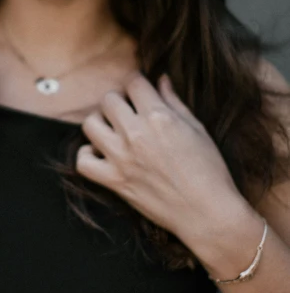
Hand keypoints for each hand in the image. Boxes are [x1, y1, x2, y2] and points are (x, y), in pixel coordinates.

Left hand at [76, 72, 244, 245]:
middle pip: (108, 99)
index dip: (137, 82)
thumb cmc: (209, 170)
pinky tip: (102, 153)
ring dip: (100, 123)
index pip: (134, 82)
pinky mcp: (114, 181)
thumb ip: (174, 101)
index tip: (140, 90)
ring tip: (113, 129)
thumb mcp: (197, 129)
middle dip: (119, 100)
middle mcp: (136, 134)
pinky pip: (83, 162)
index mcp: (159, 117)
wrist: (207, 213)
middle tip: (129, 111)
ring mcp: (121, 158)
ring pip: (90, 124)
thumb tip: (161, 79)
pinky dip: (87, 155)